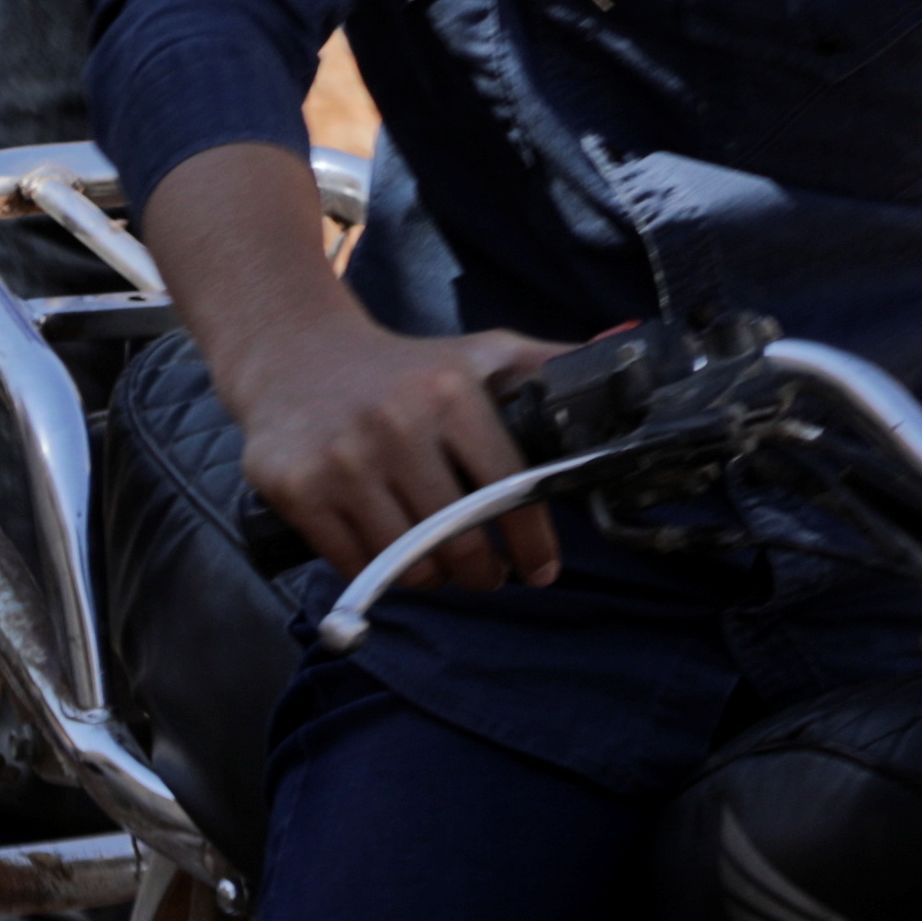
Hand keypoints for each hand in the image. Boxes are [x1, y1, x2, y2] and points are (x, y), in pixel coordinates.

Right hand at [226, 306, 579, 584]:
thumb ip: (548, 364)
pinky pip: (353, 562)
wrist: (291, 353)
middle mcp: (394, 424)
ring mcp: (340, 459)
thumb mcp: (478, 355)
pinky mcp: (295, 487)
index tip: (539, 570)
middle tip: (486, 574)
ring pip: (407, 560)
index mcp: (449, 393)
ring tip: (436, 564)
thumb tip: (631, 345)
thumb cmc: (401, 367)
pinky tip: (388, 555)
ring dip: (430, 575)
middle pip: (460, 539)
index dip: (532, 543)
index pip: (510, 491)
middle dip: (482, 571)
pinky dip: (376, 571)